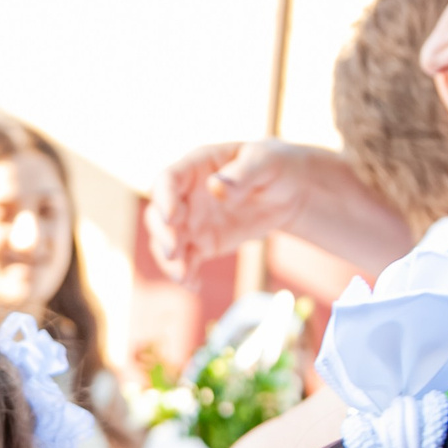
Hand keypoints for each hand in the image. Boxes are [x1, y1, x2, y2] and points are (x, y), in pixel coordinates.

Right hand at [145, 140, 320, 280]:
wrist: (289, 191)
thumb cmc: (275, 166)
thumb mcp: (265, 162)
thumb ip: (241, 174)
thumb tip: (216, 188)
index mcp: (196, 167)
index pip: (168, 180)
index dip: (164, 198)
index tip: (171, 217)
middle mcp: (185, 195)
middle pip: (158, 214)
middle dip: (162, 234)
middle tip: (174, 252)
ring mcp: (192, 221)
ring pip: (166, 242)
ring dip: (169, 261)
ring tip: (184, 276)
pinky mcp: (202, 244)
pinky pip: (186, 261)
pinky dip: (186, 275)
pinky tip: (194, 285)